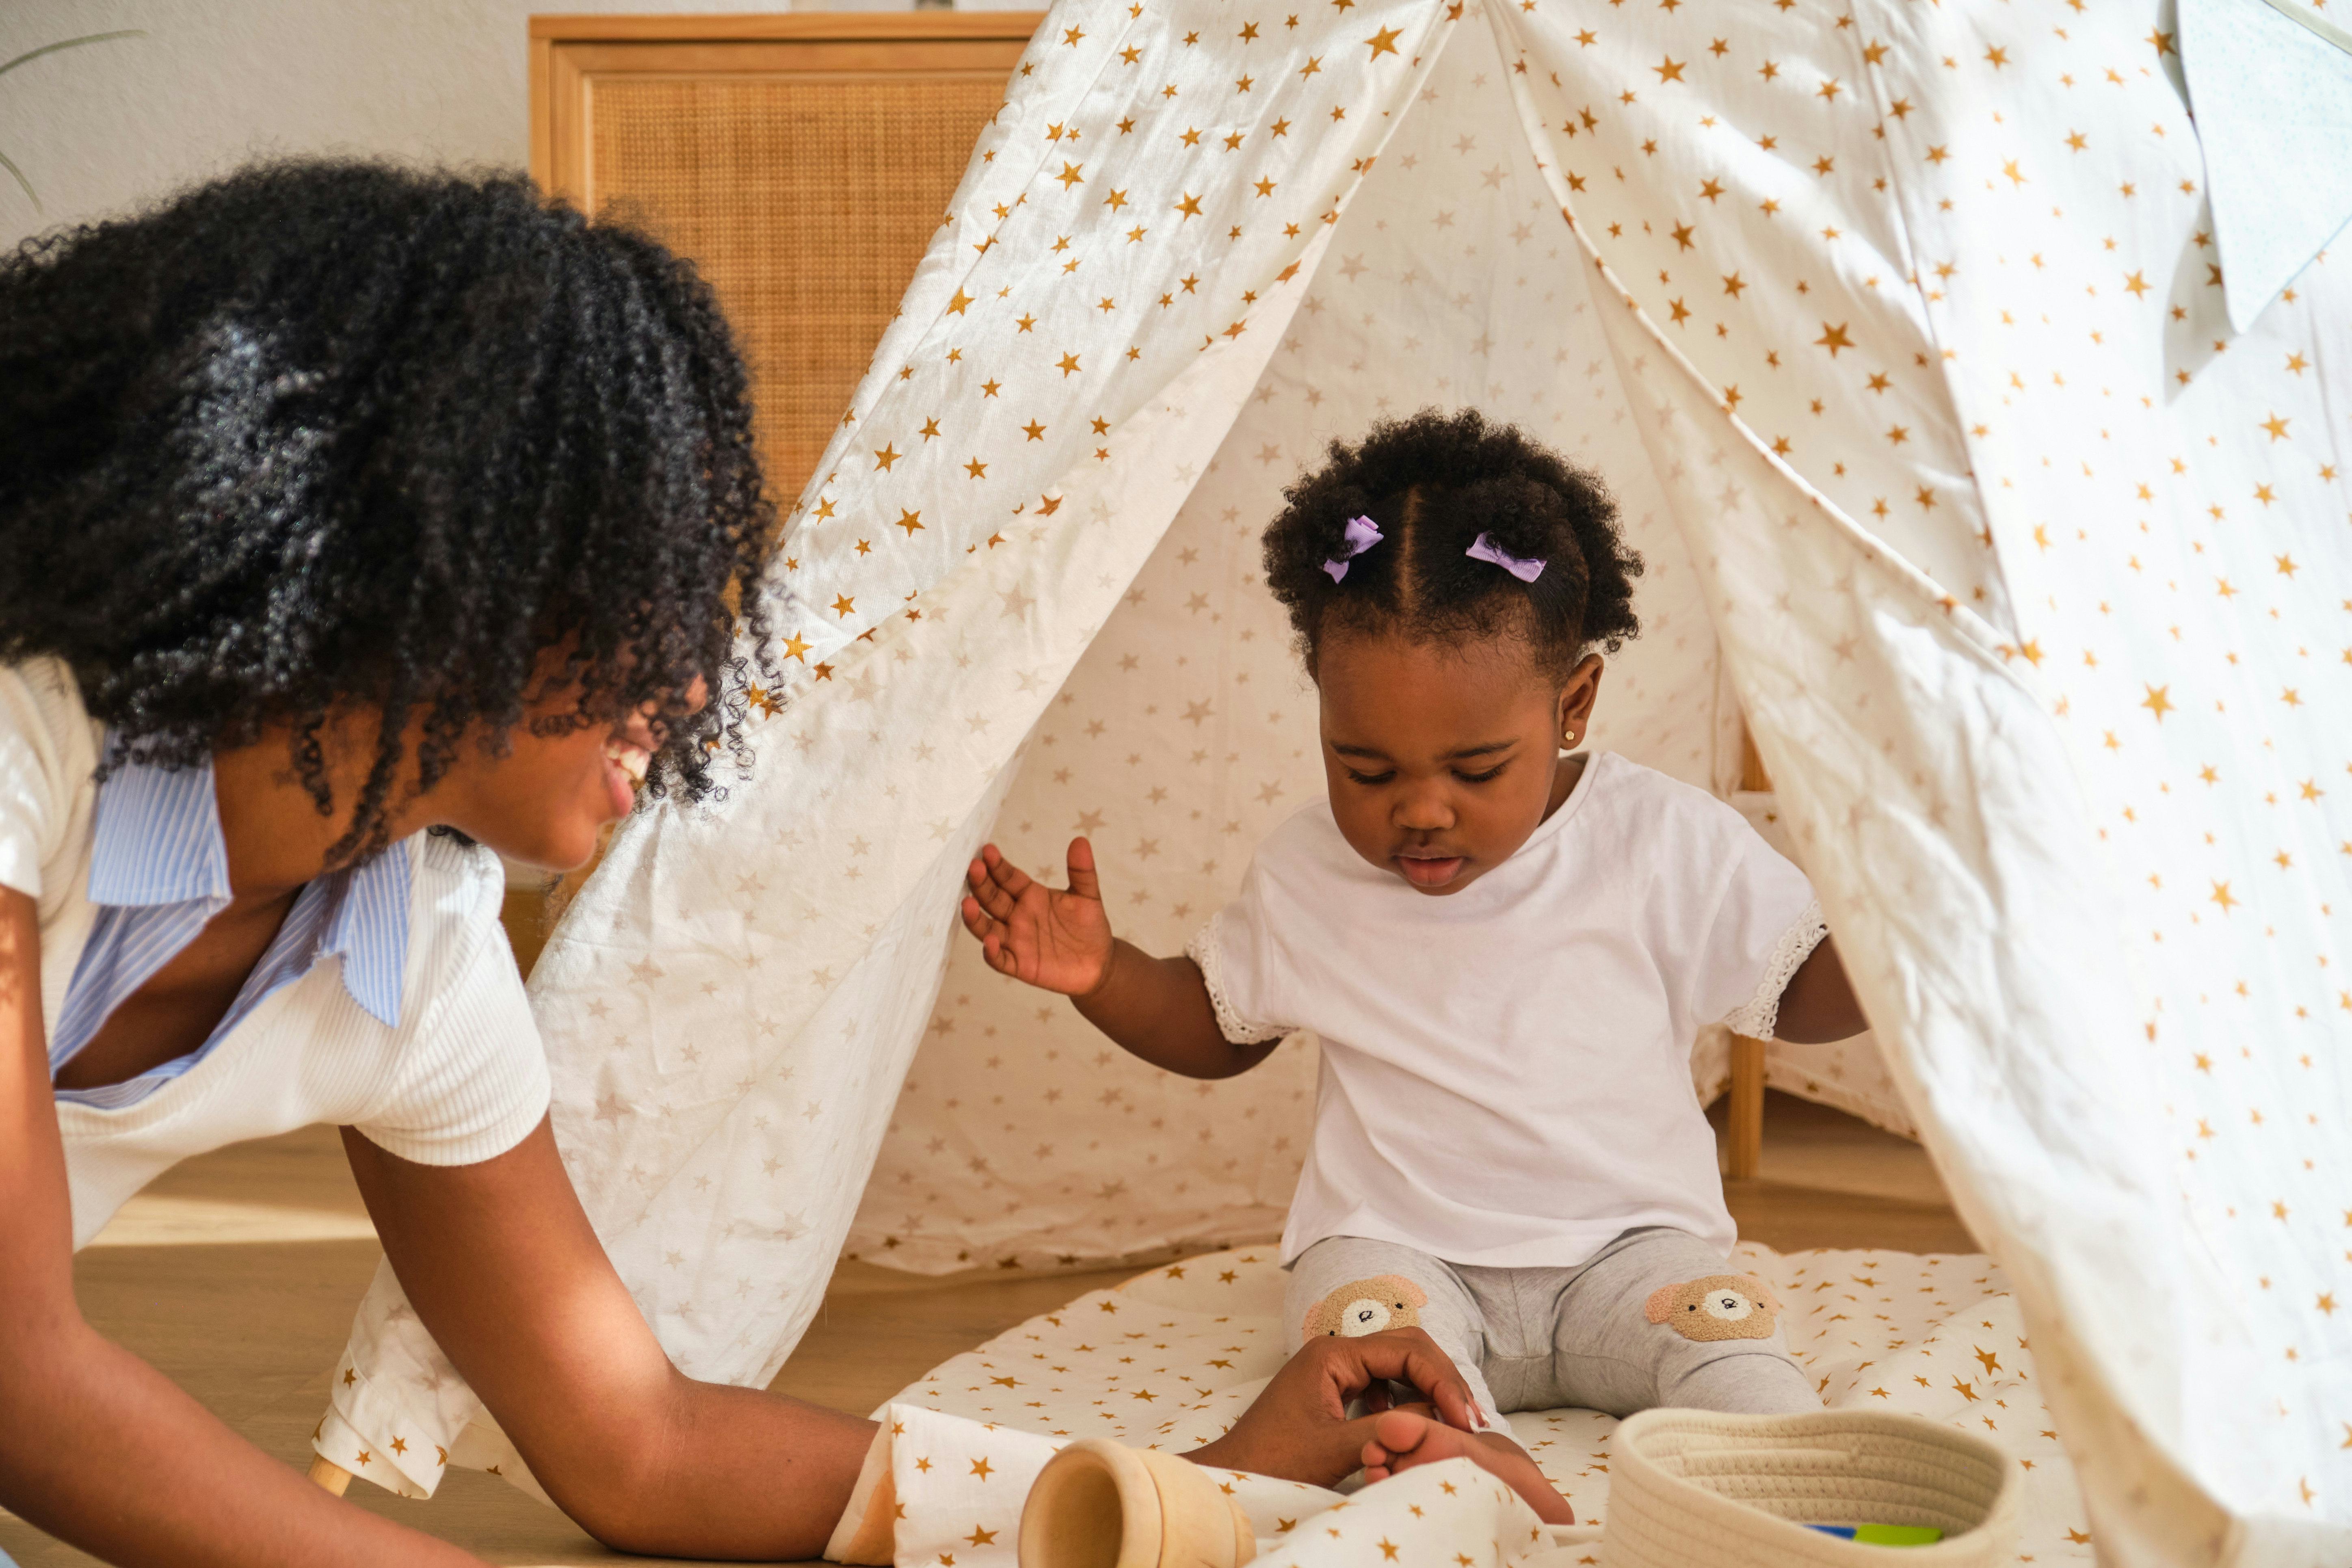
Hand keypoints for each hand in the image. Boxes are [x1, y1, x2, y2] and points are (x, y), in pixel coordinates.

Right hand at [959, 840, 1116, 996]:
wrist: (1099, 963)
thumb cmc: (1089, 926)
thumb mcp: (1088, 896)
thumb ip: (1082, 871)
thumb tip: (1080, 840)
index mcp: (1030, 895)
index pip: (1008, 878)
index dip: (997, 865)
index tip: (987, 850)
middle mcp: (1017, 916)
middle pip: (993, 898)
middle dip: (981, 883)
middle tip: (974, 867)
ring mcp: (1015, 940)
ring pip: (987, 927)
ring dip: (975, 917)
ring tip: (967, 903)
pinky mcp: (1020, 965)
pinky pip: (1000, 959)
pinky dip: (992, 952)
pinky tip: (990, 941)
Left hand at [1183, 1329, 1479, 1487]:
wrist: (1233, 1472)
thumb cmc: (1273, 1460)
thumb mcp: (1334, 1448)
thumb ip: (1386, 1429)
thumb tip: (1436, 1422)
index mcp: (1333, 1354)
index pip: (1407, 1351)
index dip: (1444, 1383)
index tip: (1466, 1420)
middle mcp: (1336, 1351)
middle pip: (1408, 1348)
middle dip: (1444, 1380)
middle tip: (1471, 1419)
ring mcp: (1335, 1368)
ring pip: (1398, 1363)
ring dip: (1429, 1389)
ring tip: (1455, 1422)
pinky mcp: (1336, 1387)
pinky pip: (1383, 1381)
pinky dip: (1407, 1398)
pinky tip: (1414, 1424)